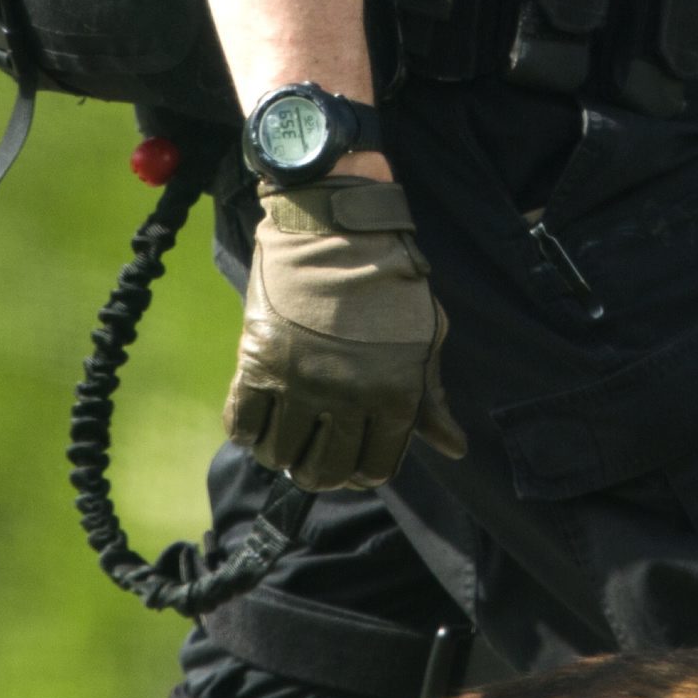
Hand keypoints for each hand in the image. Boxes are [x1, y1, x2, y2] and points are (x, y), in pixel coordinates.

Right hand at [226, 174, 468, 489]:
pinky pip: (242, 424)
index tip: (353, 458)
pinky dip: (248, 432)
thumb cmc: (390, 282)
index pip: (376, 467)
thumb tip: (454, 449)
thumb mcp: (424, 338)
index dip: (364, 470)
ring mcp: (299, 382)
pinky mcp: (258, 362)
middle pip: (326, 472)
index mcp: (395, 395)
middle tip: (316, 453)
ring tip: (287, 436)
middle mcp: (346, 398)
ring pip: (280, 456)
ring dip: (283, 454)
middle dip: (322, 472)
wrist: (337, 226)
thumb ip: (432, 400)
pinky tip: (260, 419)